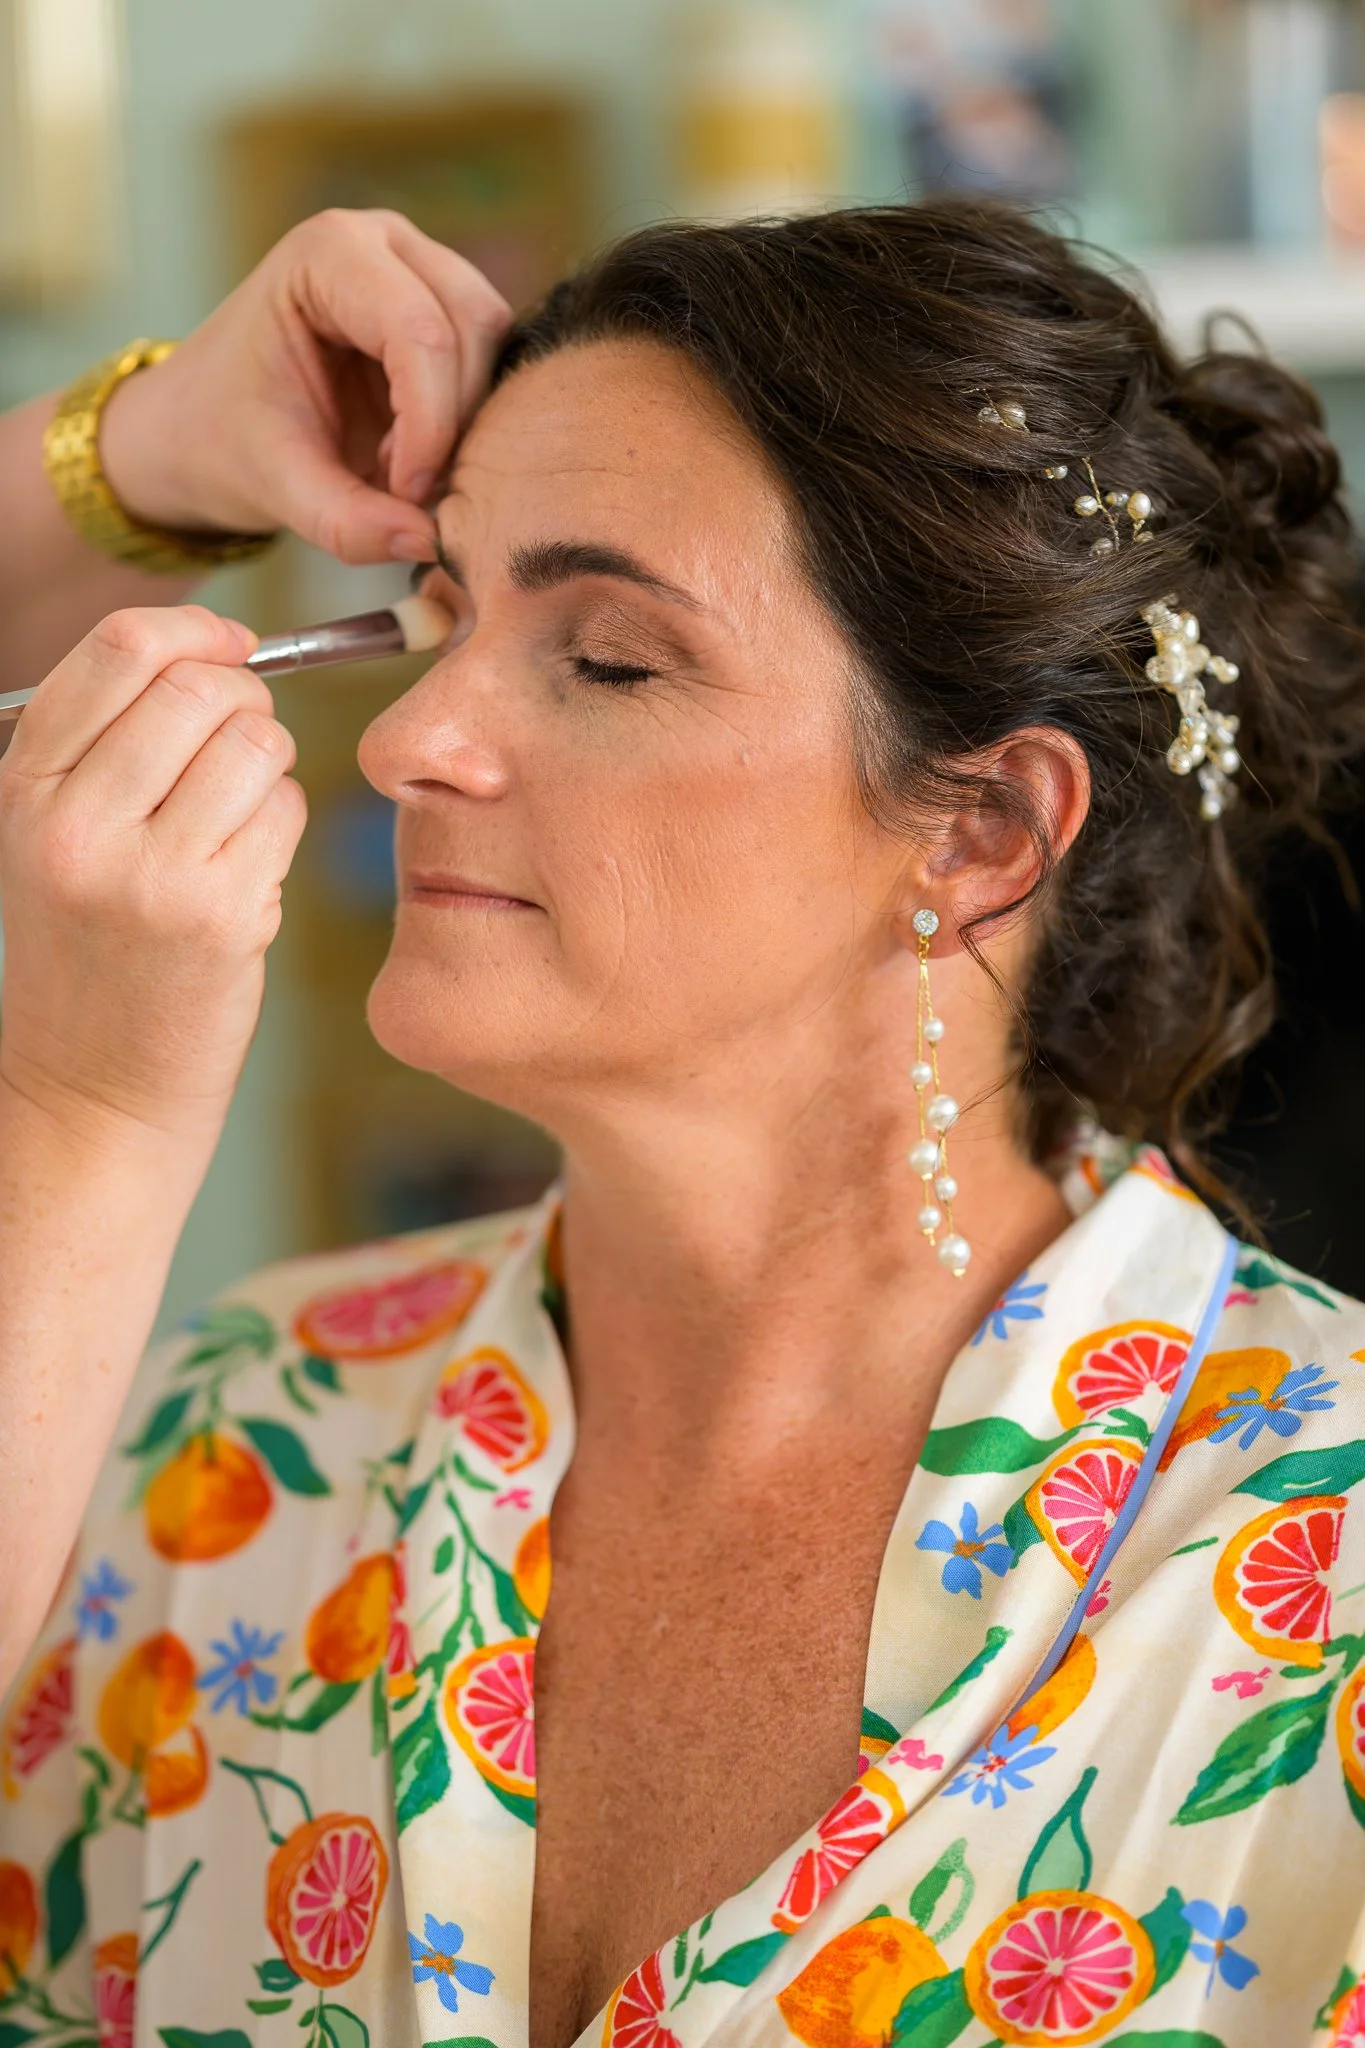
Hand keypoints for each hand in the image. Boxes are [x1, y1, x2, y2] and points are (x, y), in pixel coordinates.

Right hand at [0, 606, 305, 1145]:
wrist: (92, 1087)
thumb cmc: (90, 949)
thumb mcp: (53, 834)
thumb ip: (108, 739)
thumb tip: (218, 645)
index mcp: (23, 786)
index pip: (119, 649)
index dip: (194, 628)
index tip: (230, 642)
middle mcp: (75, 824)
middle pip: (199, 688)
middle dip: (245, 696)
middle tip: (242, 738)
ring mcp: (149, 873)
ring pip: (255, 744)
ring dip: (268, 764)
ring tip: (236, 815)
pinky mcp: (219, 916)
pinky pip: (285, 811)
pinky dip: (281, 823)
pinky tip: (246, 868)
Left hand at [98, 209, 511, 565]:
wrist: (209, 426)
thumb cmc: (229, 437)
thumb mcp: (277, 486)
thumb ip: (346, 522)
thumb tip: (427, 541)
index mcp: (326, 253)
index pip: (417, 330)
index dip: (429, 423)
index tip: (406, 495)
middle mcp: (385, 243)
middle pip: (473, 324)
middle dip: (453, 421)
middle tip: (406, 489)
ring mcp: (422, 269)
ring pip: (494, 343)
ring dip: (465, 422)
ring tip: (401, 470)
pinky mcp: (446, 312)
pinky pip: (491, 366)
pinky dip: (466, 422)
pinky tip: (416, 456)